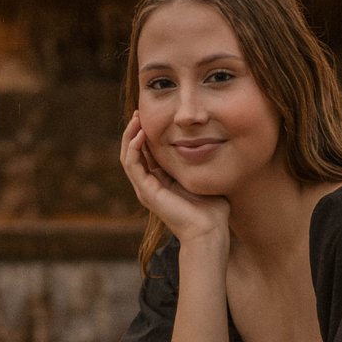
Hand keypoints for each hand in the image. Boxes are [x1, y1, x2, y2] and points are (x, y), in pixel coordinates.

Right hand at [120, 115, 230, 245]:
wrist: (209, 230)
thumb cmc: (213, 208)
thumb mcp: (204, 176)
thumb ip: (200, 162)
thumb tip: (211, 142)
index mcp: (162, 181)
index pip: (147, 152)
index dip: (148, 133)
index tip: (152, 115)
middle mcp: (150, 185)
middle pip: (134, 152)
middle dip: (136, 130)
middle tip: (139, 112)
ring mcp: (145, 189)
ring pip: (128, 156)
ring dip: (130, 135)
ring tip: (137, 118)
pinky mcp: (146, 191)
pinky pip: (132, 164)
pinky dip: (134, 147)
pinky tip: (141, 133)